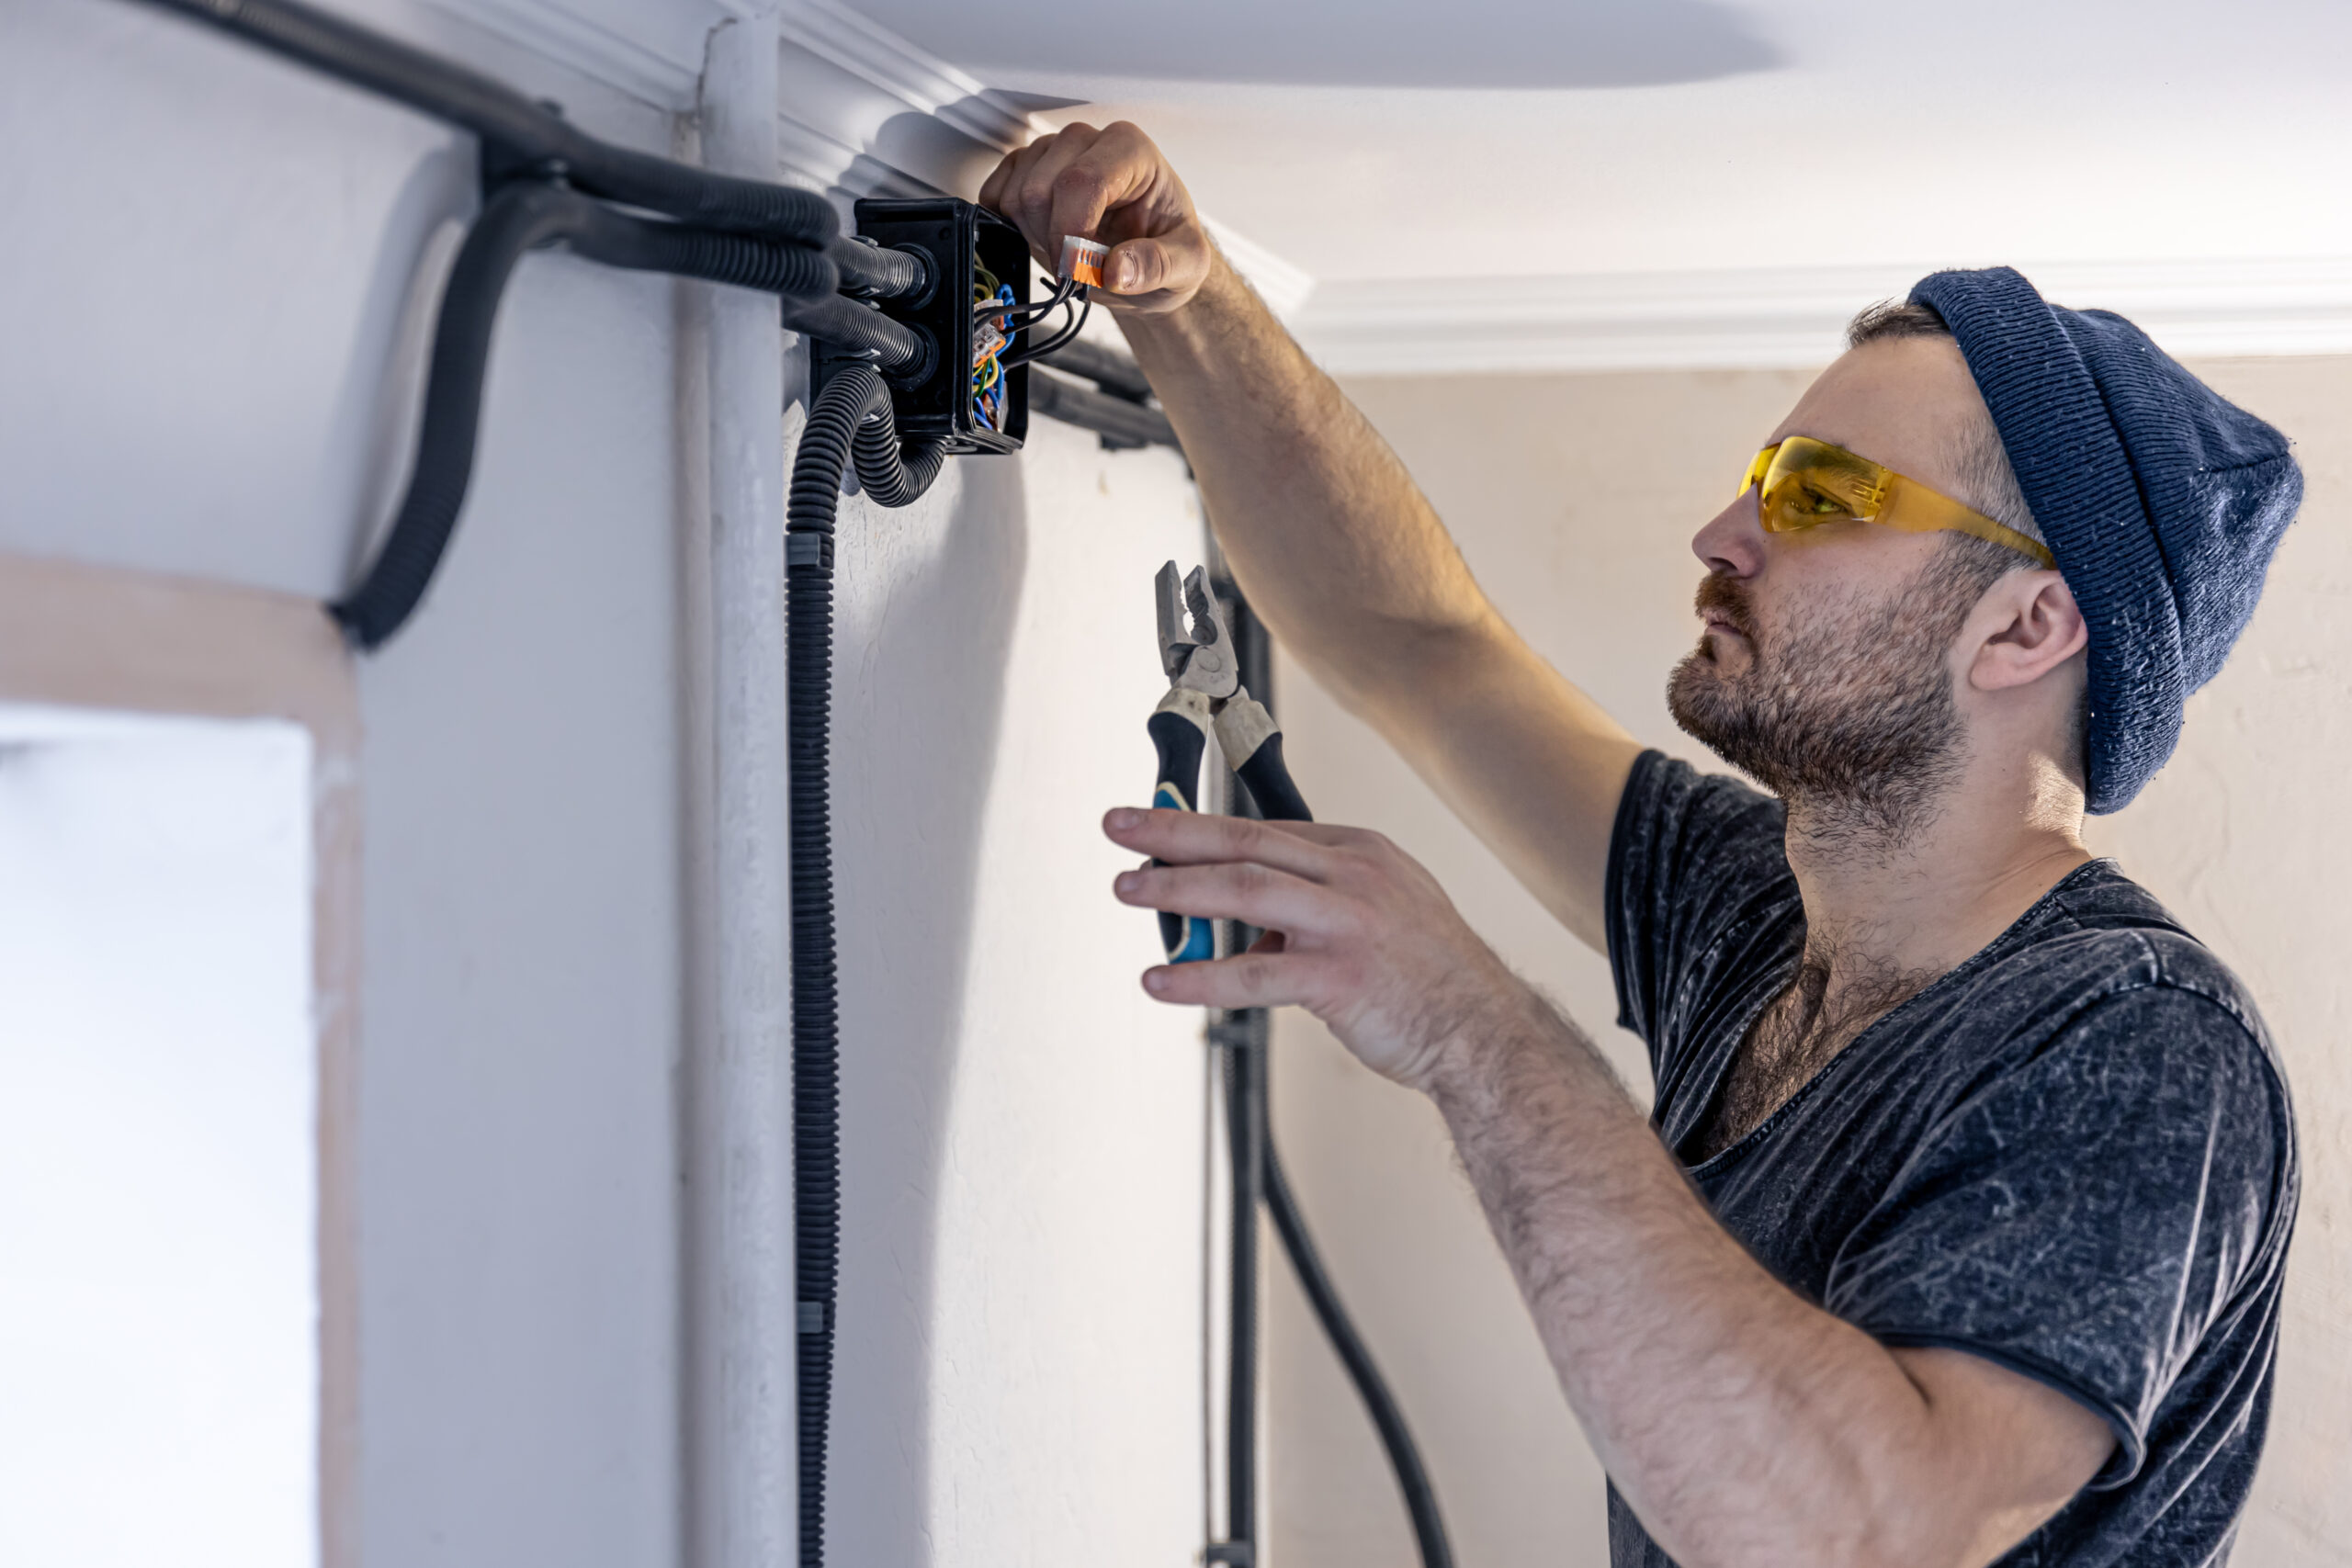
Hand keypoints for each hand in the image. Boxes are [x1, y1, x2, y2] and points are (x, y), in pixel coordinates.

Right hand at [978, 121, 1213, 313]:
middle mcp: (1087, 141)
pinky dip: (1010, 228)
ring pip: (1015, 195)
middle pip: (1039, 189)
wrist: (1148, 257)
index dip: (1072, 233)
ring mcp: (1052, 152)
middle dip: (1054, 241)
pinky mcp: (1025, 170)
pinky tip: (1043, 239)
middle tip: (1082, 266)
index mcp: (1131, 150)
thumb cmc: (1166, 248)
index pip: (1082, 180)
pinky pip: (995, 196)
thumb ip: (1158, 265)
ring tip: (1068, 252)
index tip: (1080, 270)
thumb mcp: (1186, 266)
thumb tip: (1117, 269)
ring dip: (1034, 237)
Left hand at [1104, 806, 1523, 1089]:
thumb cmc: (1430, 979)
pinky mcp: (1338, 978)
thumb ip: (1316, 906)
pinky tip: (1161, 981)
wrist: (1483, 1034)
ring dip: (1175, 889)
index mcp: (1360, 853)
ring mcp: (1346, 924)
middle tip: (1119, 826)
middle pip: (1244, 841)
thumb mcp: (1382, 912)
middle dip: (1173, 831)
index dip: (1202, 828)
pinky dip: (1200, 976)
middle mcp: (1353, 877)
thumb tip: (1245, 925)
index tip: (1156, 828)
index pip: (1266, 829)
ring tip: (1127, 888)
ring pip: (1243, 890)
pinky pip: (1252, 972)